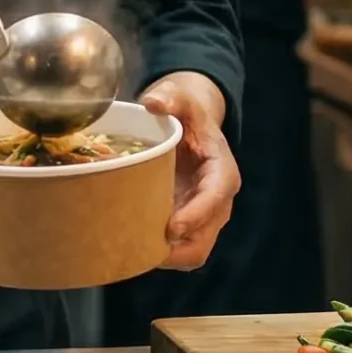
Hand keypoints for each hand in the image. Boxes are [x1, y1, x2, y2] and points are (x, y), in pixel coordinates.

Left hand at [140, 70, 236, 270]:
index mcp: (221, 171)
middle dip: (178, 248)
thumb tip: (153, 103)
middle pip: (205, 238)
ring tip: (132, 250)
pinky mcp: (186, 225)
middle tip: (142, 245)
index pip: (216, 198)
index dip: (197, 215)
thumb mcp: (182, 98)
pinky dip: (157, 252)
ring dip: (165, 256)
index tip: (172, 227)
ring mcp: (201, 217)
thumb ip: (170, 96)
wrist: (189, 126)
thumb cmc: (186, 113)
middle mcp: (216, 201)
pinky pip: (177, 250)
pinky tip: (130, 245)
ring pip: (192, 252)